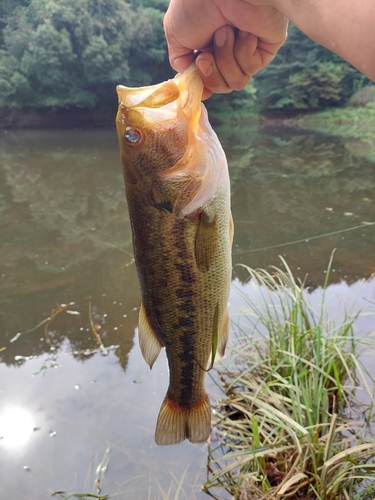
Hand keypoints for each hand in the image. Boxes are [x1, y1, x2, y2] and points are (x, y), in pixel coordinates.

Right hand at [163, 0, 287, 97]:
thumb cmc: (195, 5)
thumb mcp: (176, 35)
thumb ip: (180, 61)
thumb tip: (191, 80)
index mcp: (208, 47)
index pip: (208, 81)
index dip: (202, 84)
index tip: (196, 76)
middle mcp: (228, 50)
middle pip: (221, 86)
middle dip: (211, 74)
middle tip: (206, 55)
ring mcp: (247, 50)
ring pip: (236, 82)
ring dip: (226, 60)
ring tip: (225, 32)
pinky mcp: (265, 48)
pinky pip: (251, 68)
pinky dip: (243, 52)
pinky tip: (244, 31)